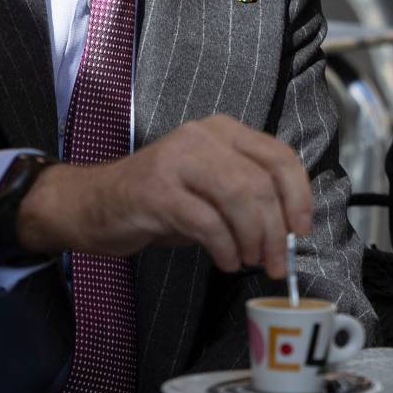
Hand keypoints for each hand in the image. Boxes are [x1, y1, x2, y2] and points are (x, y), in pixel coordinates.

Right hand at [18, 113, 312, 277]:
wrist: (91, 203)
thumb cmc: (160, 200)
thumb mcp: (210, 188)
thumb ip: (247, 197)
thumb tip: (287, 230)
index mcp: (224, 131)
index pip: (279, 156)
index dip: (299, 196)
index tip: (301, 231)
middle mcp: (203, 137)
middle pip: (261, 181)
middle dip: (276, 229)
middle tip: (277, 261)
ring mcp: (177, 160)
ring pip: (239, 198)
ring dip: (253, 239)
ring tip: (249, 261)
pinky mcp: (156, 191)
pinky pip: (207, 222)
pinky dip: (225, 248)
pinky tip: (226, 261)